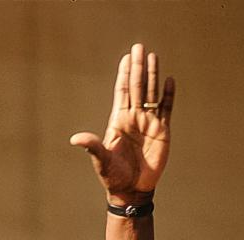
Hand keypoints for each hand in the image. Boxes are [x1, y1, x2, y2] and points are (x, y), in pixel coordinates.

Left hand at [70, 44, 174, 203]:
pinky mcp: (162, 131)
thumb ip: (92, 146)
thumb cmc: (114, 176)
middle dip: (138, 67)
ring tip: (153, 56)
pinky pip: (166, 108)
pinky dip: (168, 95)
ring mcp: (149, 123)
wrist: (132, 189)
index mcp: (118, 121)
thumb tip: (75, 139)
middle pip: (137, 86)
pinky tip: (168, 80)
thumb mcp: (101, 160)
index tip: (127, 58)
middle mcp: (133, 118)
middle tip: (139, 47)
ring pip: (152, 93)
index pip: (122, 92)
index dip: (124, 75)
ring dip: (153, 75)